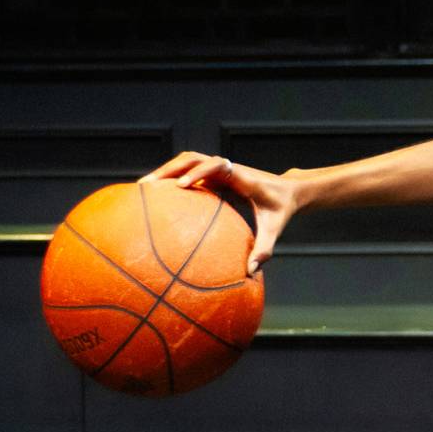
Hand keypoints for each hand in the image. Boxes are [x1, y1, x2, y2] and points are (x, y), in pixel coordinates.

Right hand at [140, 151, 295, 275]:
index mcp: (242, 177)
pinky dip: (173, 176)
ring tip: (143, 188)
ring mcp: (220, 170)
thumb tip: (251, 272)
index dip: (199, 172)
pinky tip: (157, 194)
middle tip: (147, 186)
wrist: (289, 190)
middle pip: (194, 158)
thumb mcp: (274, 229)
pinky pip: (190, 170)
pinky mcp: (215, 174)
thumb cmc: (281, 209)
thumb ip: (264, 249)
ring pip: (188, 161)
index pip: (218, 166)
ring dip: (167, 170)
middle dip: (170, 169)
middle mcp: (229, 169)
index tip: (181, 185)